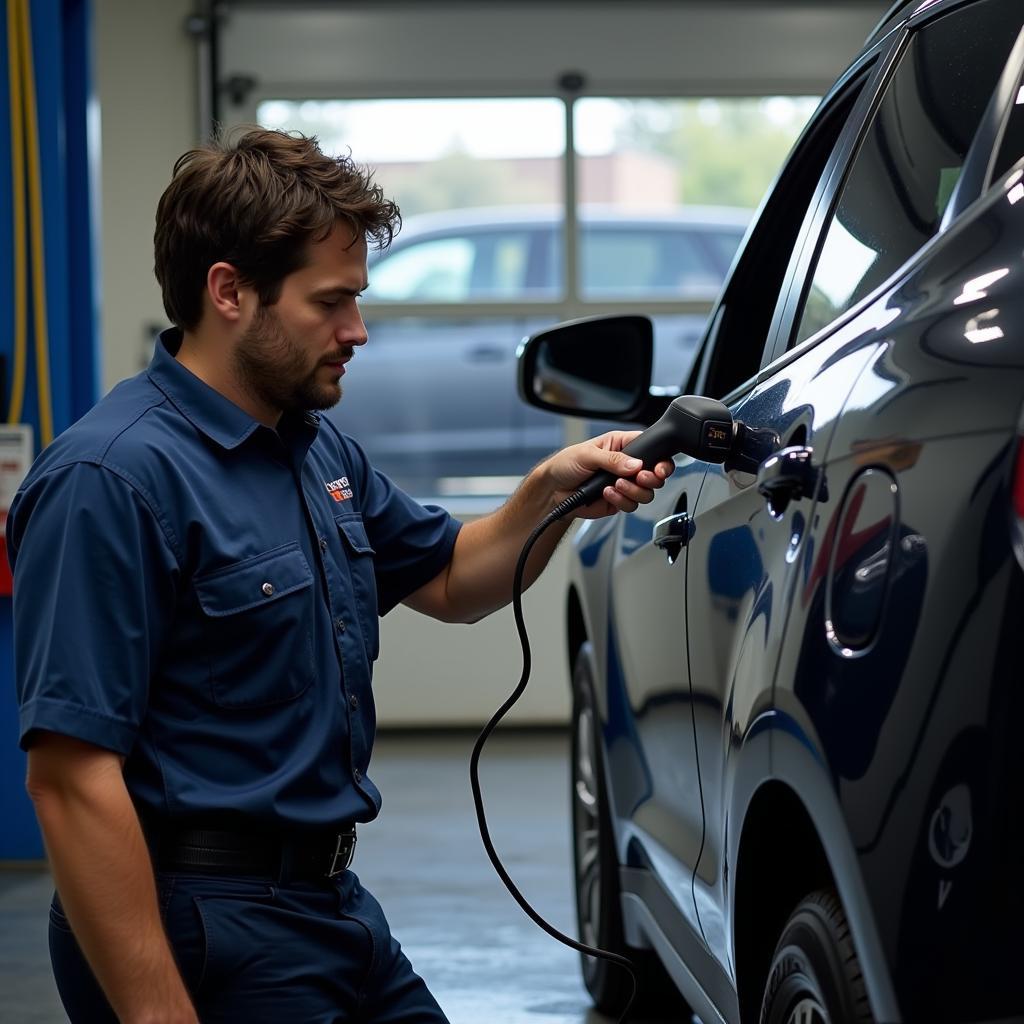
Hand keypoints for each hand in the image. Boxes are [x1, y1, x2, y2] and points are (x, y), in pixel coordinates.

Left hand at [543, 431, 674, 519]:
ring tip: (614, 485)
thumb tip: (635, 464)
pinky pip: (631, 505)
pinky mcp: (619, 501)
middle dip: (650, 479)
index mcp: (622, 446)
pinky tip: (606, 494)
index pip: (651, 449)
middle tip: (638, 478)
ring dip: (632, 491)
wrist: (553, 490)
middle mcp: (627, 466)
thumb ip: (613, 459)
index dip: (660, 460)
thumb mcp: (587, 454)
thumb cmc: (566, 464)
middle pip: (655, 475)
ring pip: (646, 493)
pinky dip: (621, 501)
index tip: (659, 468)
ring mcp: (624, 485)